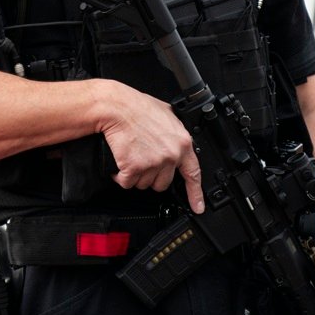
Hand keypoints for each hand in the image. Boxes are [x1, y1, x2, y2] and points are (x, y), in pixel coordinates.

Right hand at [97, 81, 204, 211]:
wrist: (116, 107)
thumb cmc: (137, 107)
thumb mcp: (167, 114)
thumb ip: (175, 132)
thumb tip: (176, 140)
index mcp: (182, 143)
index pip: (193, 174)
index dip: (195, 194)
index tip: (197, 207)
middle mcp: (170, 155)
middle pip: (163, 183)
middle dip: (152, 176)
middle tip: (143, 159)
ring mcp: (153, 163)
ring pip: (144, 184)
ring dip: (136, 175)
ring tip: (131, 155)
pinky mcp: (134, 168)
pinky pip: (127, 183)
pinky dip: (121, 176)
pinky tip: (120, 163)